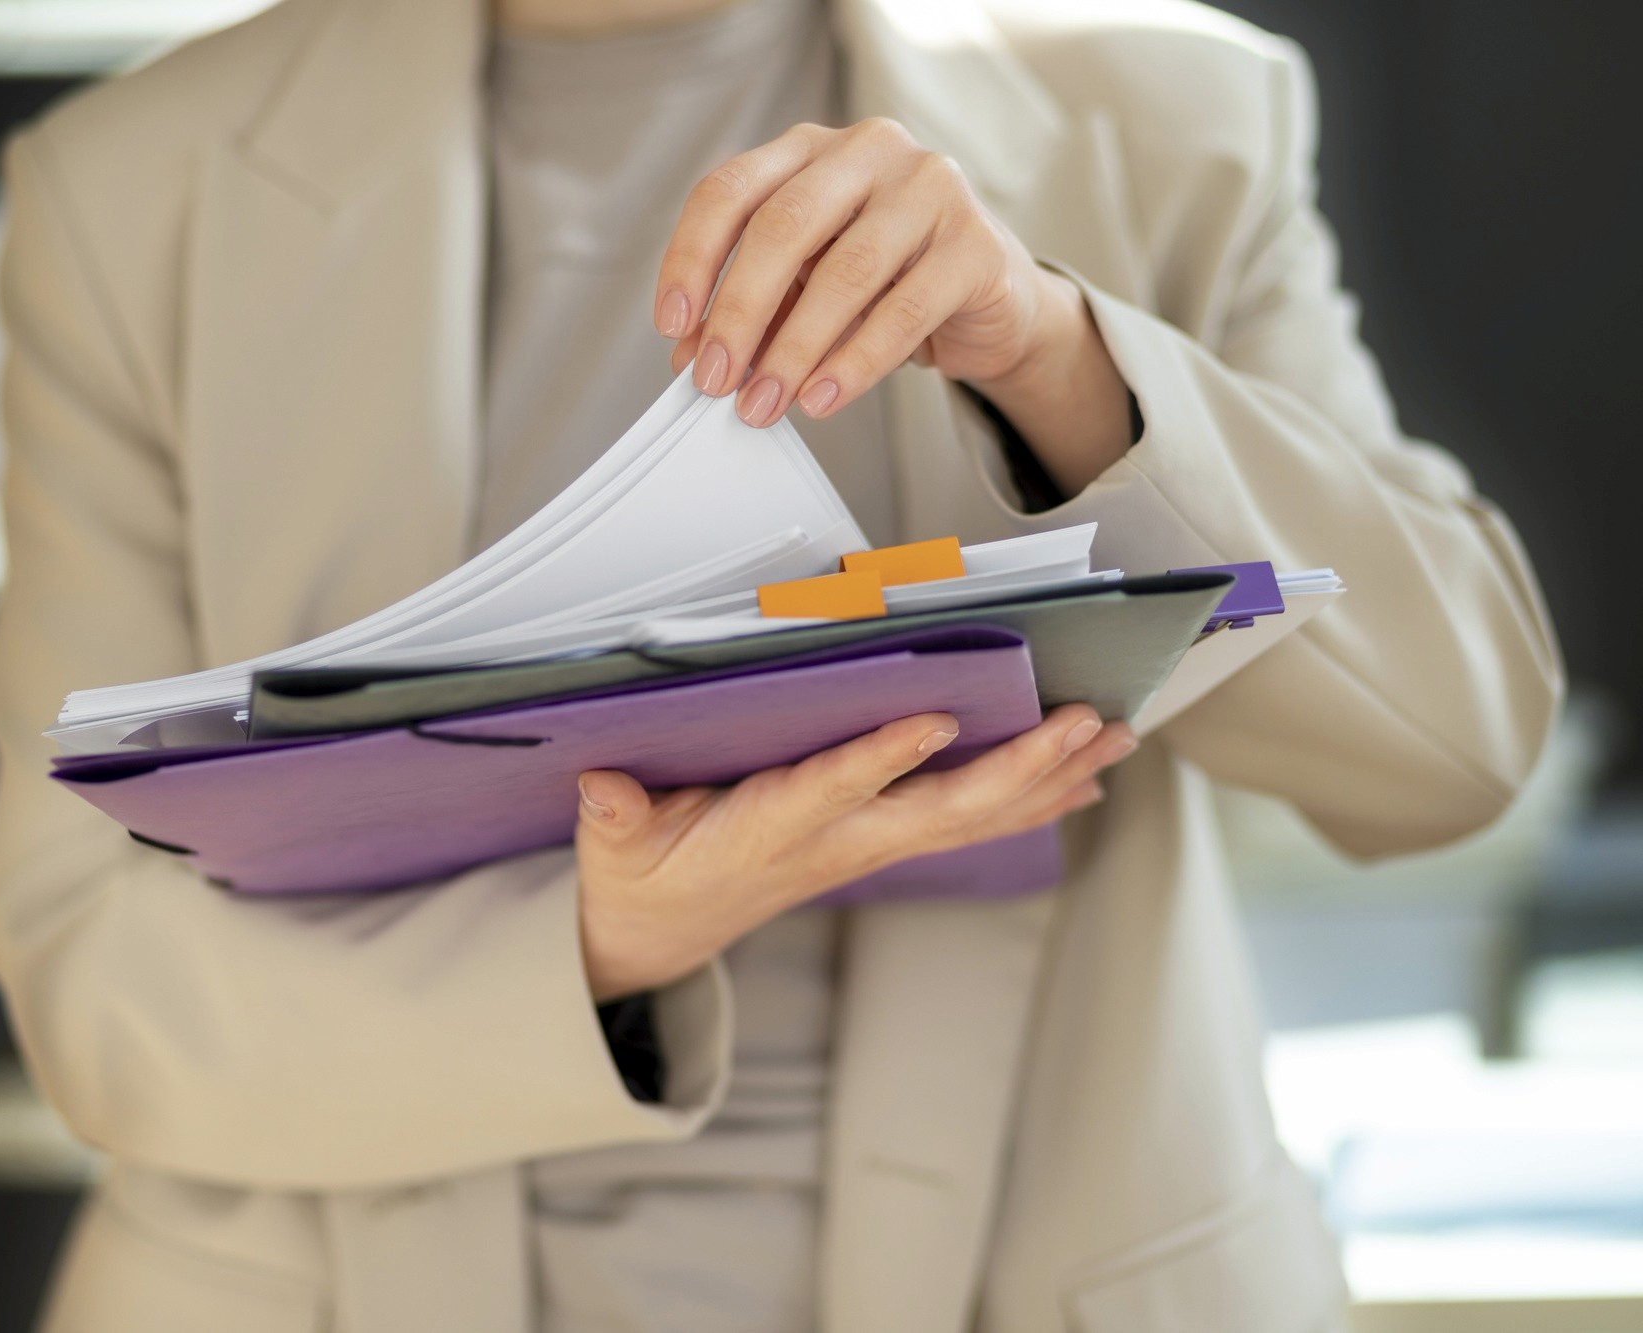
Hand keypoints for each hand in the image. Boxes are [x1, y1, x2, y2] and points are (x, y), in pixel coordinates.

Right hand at [574, 704, 1136, 1000]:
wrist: (663, 936)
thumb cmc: (644, 877)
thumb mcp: (615, 847)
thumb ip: (615, 815)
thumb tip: (601, 782)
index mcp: (769, 832)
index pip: (832, 791)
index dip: (882, 759)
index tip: (937, 719)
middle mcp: (835, 844)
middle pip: (938, 812)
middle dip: (1016, 769)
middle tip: (1080, 724)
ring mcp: (865, 849)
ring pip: (970, 818)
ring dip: (1046, 779)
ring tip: (1113, 737)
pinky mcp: (879, 845)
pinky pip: (968, 825)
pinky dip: (1031, 800)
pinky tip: (1083, 778)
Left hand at [655, 118, 1131, 496]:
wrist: (989, 300)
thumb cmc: (885, 283)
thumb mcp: (804, 290)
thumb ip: (753, 311)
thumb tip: (693, 356)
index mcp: (810, 150)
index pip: (729, 190)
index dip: (692, 259)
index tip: (672, 326)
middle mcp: (869, 151)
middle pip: (783, 226)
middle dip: (739, 312)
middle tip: (715, 380)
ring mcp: (929, 188)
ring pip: (845, 271)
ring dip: (794, 349)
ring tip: (765, 403)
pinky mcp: (975, 244)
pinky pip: (905, 310)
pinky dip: (855, 362)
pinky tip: (822, 397)